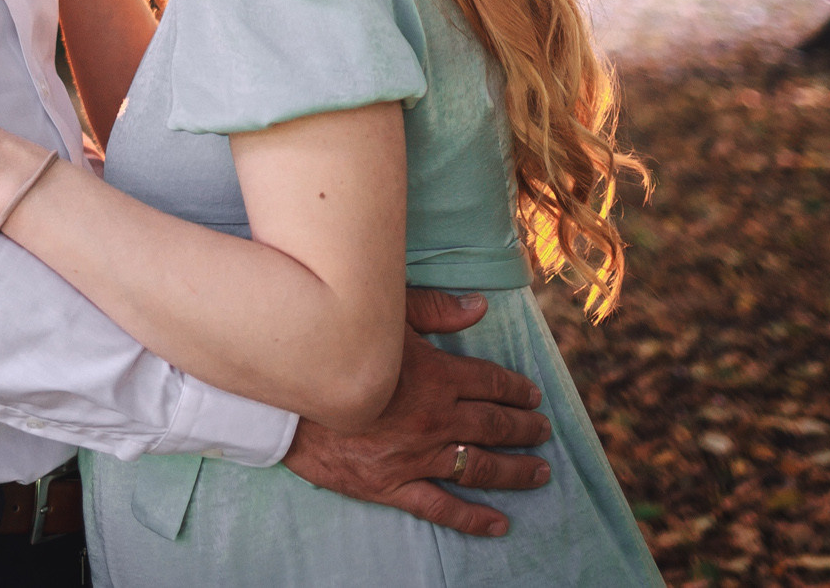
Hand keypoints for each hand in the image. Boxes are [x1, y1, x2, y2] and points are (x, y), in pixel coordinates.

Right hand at [282, 291, 552, 538]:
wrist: (287, 396)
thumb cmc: (335, 347)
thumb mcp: (384, 315)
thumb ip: (435, 310)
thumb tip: (479, 307)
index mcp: (438, 376)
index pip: (491, 383)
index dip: (516, 389)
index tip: (532, 395)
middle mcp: (435, 419)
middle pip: (493, 426)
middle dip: (524, 429)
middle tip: (543, 432)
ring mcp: (416, 456)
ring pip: (479, 467)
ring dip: (515, 470)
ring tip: (539, 472)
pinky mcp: (392, 485)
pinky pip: (441, 507)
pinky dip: (472, 517)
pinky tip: (498, 522)